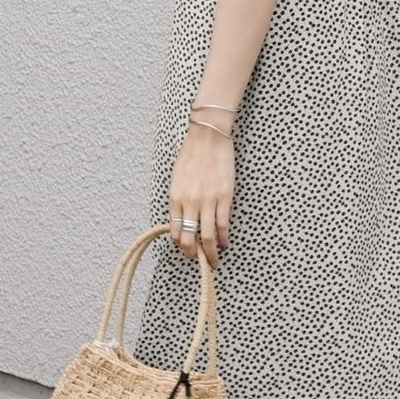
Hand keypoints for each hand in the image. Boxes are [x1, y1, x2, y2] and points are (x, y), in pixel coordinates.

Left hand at [168, 120, 233, 269]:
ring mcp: (208, 201)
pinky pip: (222, 225)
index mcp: (175, 198)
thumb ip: (179, 199)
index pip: (175, 232)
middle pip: (189, 239)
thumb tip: (183, 218)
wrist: (208, 137)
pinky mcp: (224, 197)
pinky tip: (225, 242)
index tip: (188, 250)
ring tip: (215, 259)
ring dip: (211, 253)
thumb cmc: (191, 155)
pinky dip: (223, 237)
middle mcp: (189, 203)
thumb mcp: (177, 179)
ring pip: (207, 237)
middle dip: (195, 255)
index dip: (181, 246)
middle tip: (201, 261)